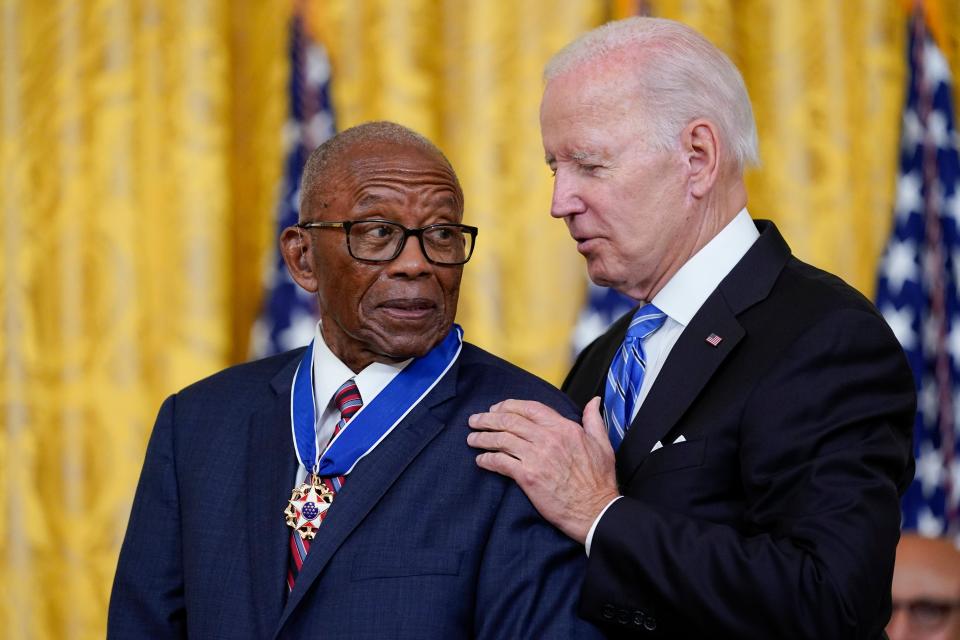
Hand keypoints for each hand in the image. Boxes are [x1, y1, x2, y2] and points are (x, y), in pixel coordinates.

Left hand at [467, 397, 619, 543]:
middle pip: (510, 421)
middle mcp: (548, 439)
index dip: (509, 406)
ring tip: (472, 438)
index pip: (529, 408)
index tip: (496, 408)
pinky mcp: (528, 477)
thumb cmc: (599, 481)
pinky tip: (481, 460)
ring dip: (483, 438)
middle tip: (475, 420)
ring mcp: (537, 457)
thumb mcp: (602, 444)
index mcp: (564, 428)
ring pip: (502, 440)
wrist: (595, 510)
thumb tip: (594, 401)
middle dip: (488, 419)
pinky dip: (487, 460)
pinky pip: (501, 463)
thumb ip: (594, 419)